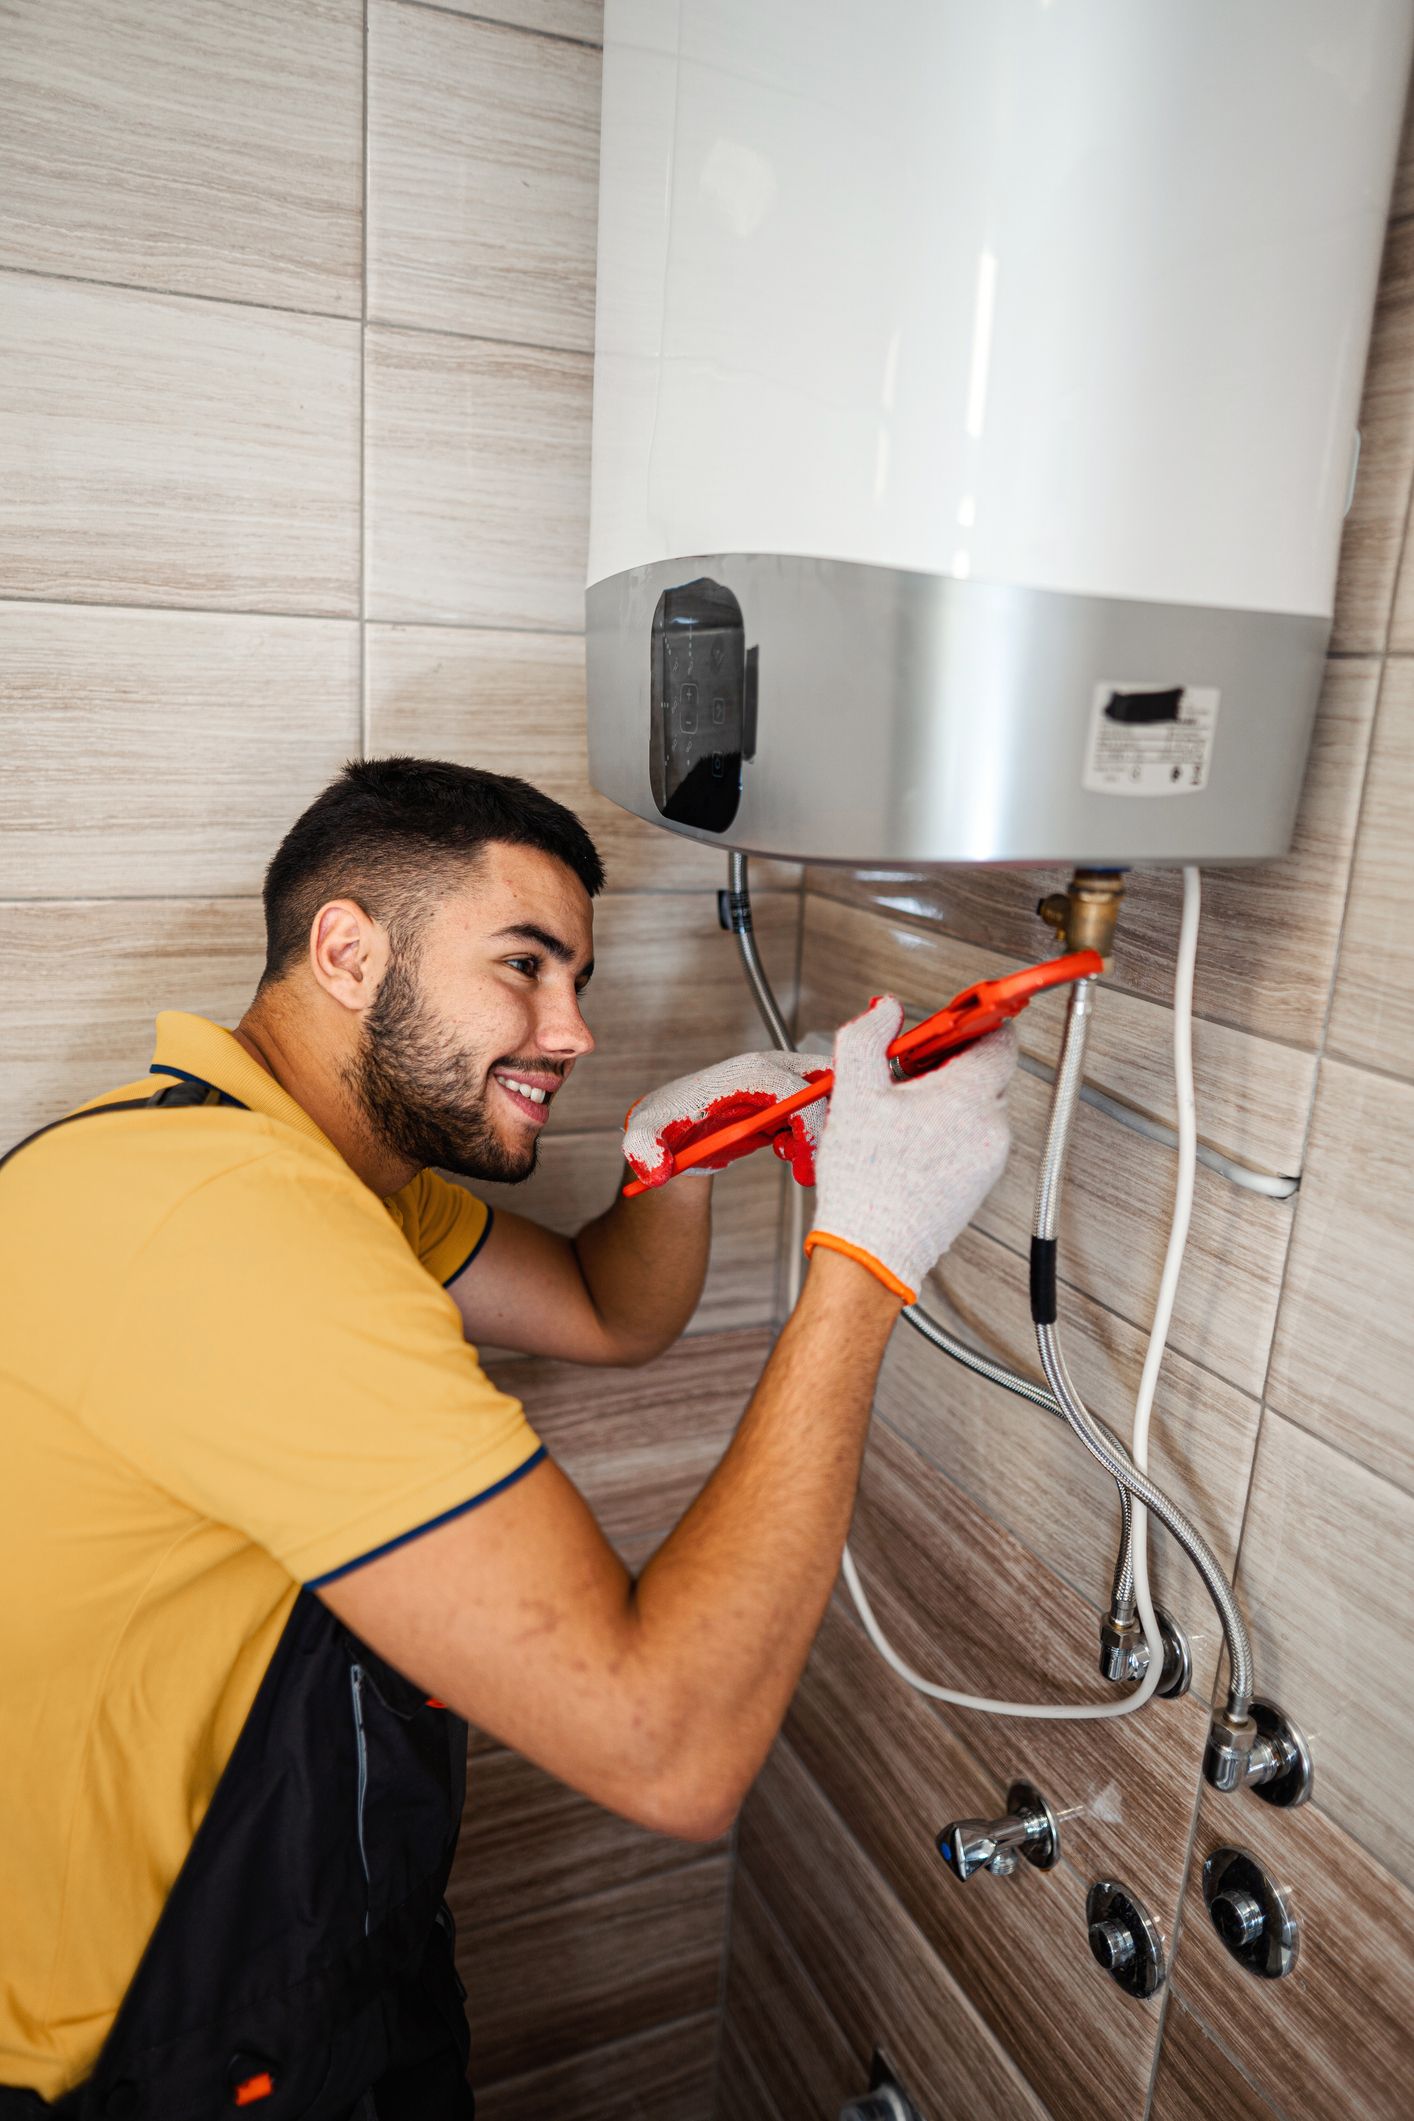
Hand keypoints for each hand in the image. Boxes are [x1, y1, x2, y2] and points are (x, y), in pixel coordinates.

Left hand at [624, 1050, 829, 1188]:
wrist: (674, 1130)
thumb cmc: (662, 1127)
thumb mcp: (643, 1137)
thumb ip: (642, 1149)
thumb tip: (657, 1170)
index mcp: (745, 1073)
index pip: (795, 1088)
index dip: (807, 1124)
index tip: (797, 1160)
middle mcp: (770, 1068)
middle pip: (824, 1082)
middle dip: (826, 1123)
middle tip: (805, 1163)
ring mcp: (781, 1081)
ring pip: (827, 1097)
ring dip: (821, 1132)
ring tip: (794, 1161)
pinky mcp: (786, 1098)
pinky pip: (820, 1110)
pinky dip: (814, 1135)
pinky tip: (787, 1153)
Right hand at [804, 996, 1014, 1303]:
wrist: (873, 1248)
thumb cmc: (867, 1182)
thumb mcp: (853, 1093)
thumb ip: (867, 1038)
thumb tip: (885, 1011)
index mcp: (968, 1097)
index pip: (1000, 1039)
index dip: (974, 1024)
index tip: (948, 1024)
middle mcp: (991, 1127)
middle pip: (987, 1072)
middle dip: (951, 1064)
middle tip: (910, 1070)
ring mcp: (990, 1158)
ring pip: (978, 1108)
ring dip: (948, 1099)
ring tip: (903, 1113)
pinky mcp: (981, 1183)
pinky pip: (973, 1139)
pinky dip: (949, 1131)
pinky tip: (910, 1144)